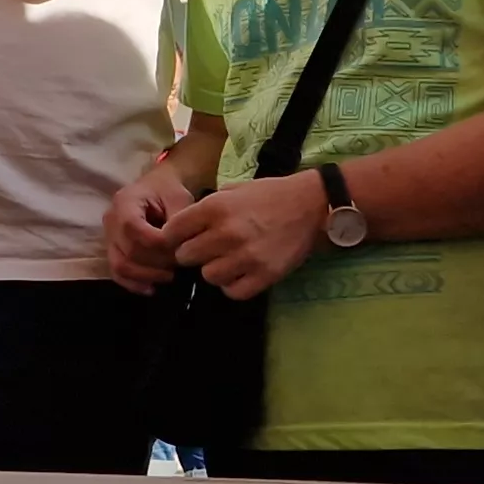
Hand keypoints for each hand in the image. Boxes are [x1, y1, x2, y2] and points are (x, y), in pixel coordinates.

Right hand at [104, 153, 205, 290]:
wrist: (158, 189)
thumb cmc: (169, 191)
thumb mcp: (179, 198)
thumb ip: (179, 220)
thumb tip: (180, 247)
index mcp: (124, 201)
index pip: (133, 229)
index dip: (157, 245)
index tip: (181, 249)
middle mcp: (110, 220)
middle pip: (127, 250)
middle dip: (156, 262)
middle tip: (181, 264)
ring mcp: (108, 238)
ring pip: (120, 265)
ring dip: (147, 276)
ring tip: (170, 275)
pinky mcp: (113, 252)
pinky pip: (117, 274)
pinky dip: (134, 284)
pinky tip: (153, 288)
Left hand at [161, 171, 327, 301]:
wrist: (310, 205)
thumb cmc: (269, 195)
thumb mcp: (232, 190)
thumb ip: (206, 208)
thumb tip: (181, 226)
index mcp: (215, 208)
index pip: (172, 231)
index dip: (173, 236)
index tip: (180, 239)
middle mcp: (226, 233)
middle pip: (185, 256)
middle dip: (191, 254)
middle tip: (205, 250)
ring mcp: (246, 257)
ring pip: (208, 276)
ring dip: (213, 270)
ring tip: (226, 260)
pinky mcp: (264, 276)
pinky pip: (233, 292)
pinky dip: (233, 285)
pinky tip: (240, 273)